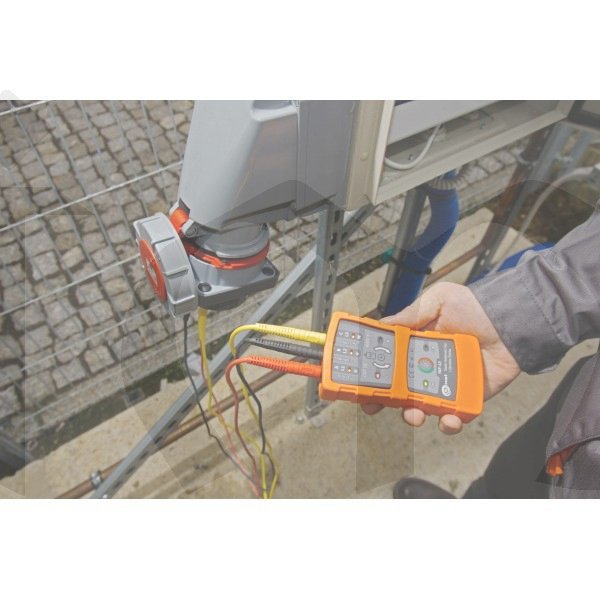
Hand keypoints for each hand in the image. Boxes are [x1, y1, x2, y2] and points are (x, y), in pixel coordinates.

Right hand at [363, 282, 520, 433]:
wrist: (512, 321)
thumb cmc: (476, 307)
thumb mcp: (438, 300)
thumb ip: (410, 314)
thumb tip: (381, 325)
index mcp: (417, 345)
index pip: (389, 362)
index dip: (373, 373)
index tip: (358, 383)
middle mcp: (428, 367)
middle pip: (399, 389)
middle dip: (385, 401)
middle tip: (375, 406)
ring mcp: (447, 385)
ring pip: (422, 408)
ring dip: (413, 416)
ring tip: (415, 415)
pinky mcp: (468, 398)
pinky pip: (454, 417)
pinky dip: (448, 424)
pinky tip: (448, 419)